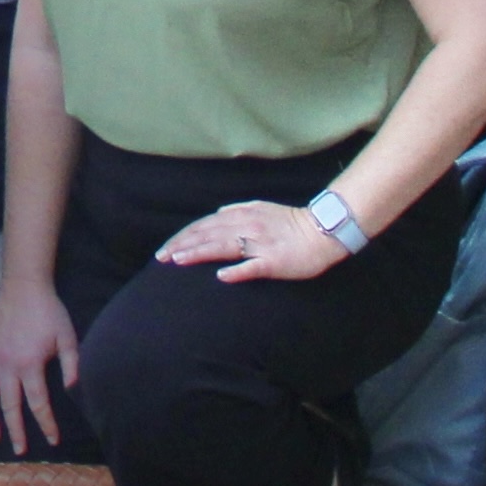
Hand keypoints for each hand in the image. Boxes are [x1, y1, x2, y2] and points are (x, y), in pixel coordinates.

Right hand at [0, 278, 80, 448]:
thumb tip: (75, 391)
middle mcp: (6, 366)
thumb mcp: (67, 338)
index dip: (46, 423)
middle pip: (9, 406)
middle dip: (15, 430)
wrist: (23, 286)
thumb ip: (72, 366)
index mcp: (29, 365)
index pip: (38, 403)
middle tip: (20, 450)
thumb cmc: (49, 312)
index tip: (52, 440)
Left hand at [163, 200, 347, 283]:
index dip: (184, 237)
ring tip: (178, 261)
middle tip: (161, 258)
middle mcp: (247, 226)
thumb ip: (238, 210)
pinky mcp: (274, 260)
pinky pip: (253, 266)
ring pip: (223, 246)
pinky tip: (221, 277)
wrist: (324, 231)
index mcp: (243, 215)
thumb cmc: (293, 223)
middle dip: (182, 245)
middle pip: (207, 235)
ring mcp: (260, 243)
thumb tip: (218, 213)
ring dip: (199, 253)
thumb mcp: (262, 209)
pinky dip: (236, 270)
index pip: (205, 225)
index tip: (166, 249)